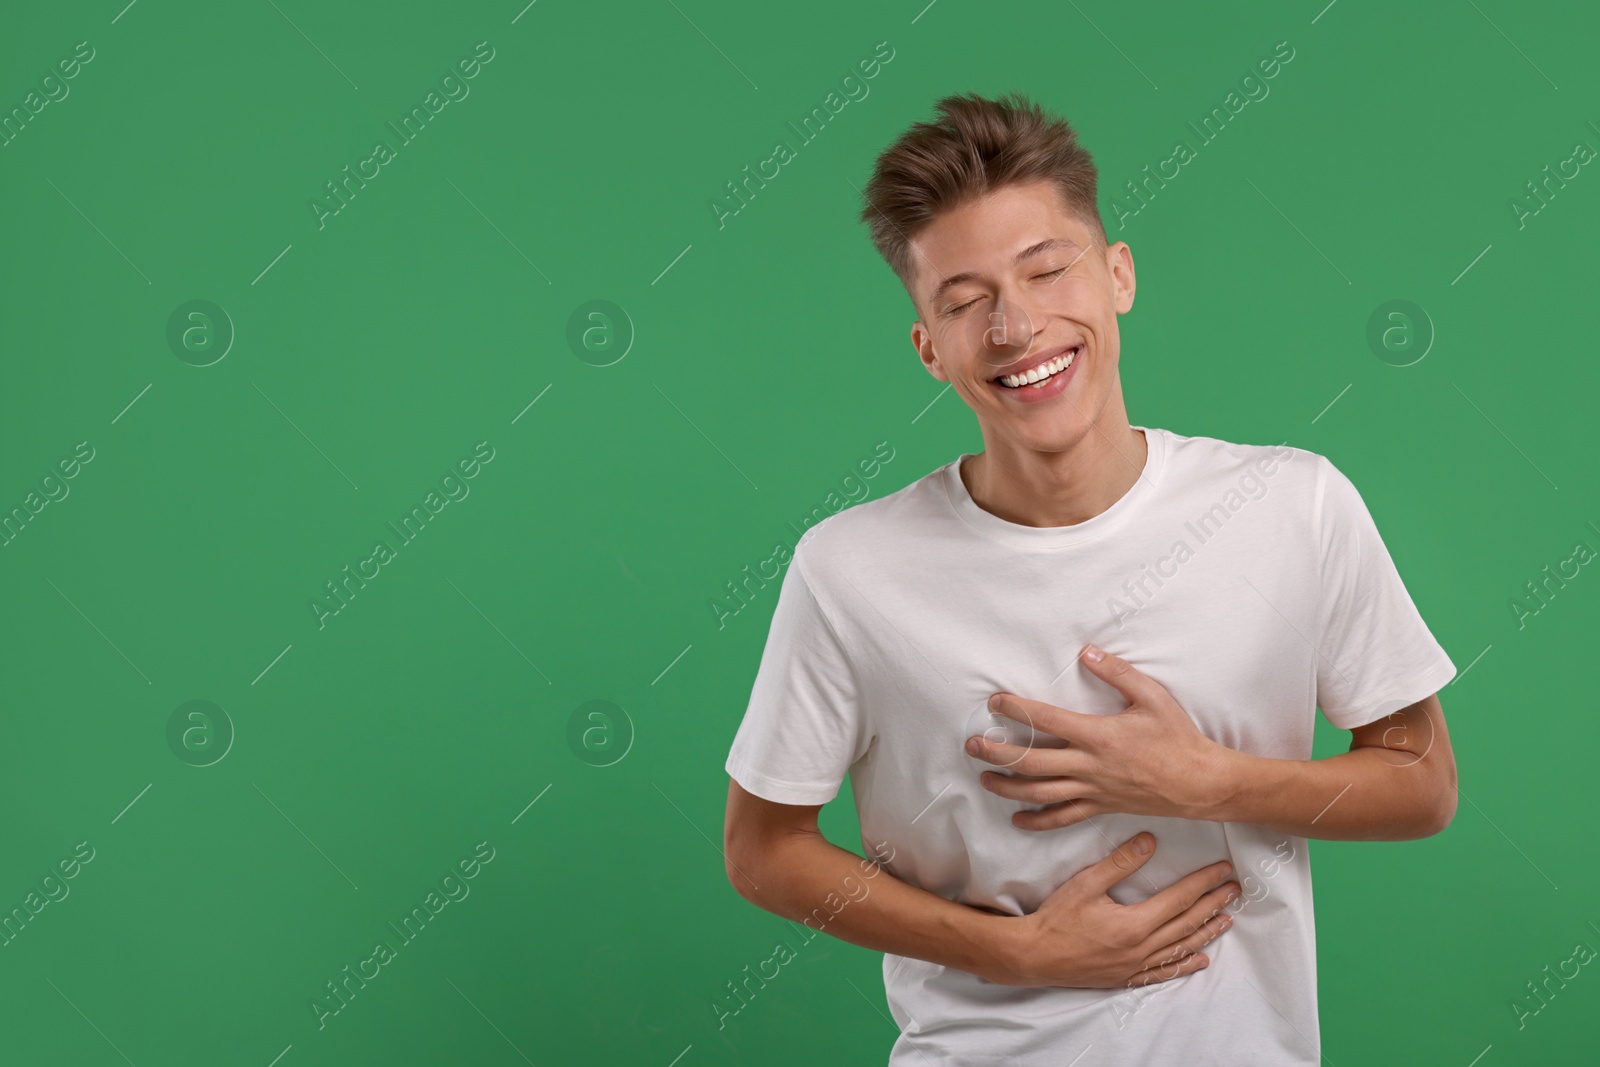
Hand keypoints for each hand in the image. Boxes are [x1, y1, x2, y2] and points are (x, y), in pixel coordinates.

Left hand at [966, 643, 1237, 828]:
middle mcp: (1089, 765)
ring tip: (985, 778)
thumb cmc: (1178, 738)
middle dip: (998, 753)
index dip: (1016, 709)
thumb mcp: (1153, 696)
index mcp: (1098, 735)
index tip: (995, 701)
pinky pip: (1063, 818)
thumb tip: (1087, 652)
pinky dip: (1037, 821)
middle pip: (1032, 762)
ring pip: (1040, 793)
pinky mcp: (1101, 807)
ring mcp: (1093, 790)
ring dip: (1008, 787)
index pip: (1046, 720)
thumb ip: (1118, 672)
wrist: (1201, 783)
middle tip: (973, 745)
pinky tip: (1018, 819)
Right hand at [990, 832, 1240, 988]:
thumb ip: (1120, 863)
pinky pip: (1163, 972)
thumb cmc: (1057, 918)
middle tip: (1234, 890)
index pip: (1179, 898)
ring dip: (1206, 933)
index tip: (1222, 870)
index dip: (1203, 883)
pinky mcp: (1127, 977)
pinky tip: (1199, 961)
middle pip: (1186, 923)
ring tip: (1226, 919)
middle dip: (1212, 904)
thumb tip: (1149, 841)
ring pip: (1181, 948)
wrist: (1035, 955)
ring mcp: (1136, 966)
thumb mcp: (1086, 883)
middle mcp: (1141, 948)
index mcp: (1134, 924)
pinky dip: (1184, 966)